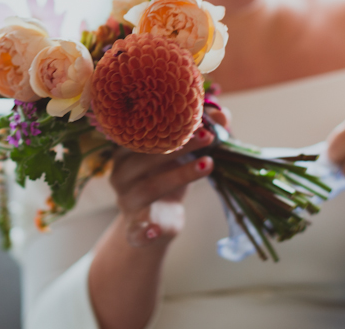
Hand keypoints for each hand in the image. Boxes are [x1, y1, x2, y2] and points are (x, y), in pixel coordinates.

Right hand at [109, 108, 228, 246]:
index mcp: (126, 149)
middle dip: (179, 146)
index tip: (197, 117)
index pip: (142, 130)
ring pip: (150, 187)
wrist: (157, 220)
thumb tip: (223, 114)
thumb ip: (200, 132)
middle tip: (208, 136)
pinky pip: (134, 229)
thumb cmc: (167, 176)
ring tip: (208, 164)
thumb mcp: (182, 154)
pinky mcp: (134, 226)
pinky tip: (154, 231)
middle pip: (147, 156)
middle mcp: (121, 172)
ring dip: (180, 175)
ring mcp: (126, 199)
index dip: (169, 123)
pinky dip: (142, 231)